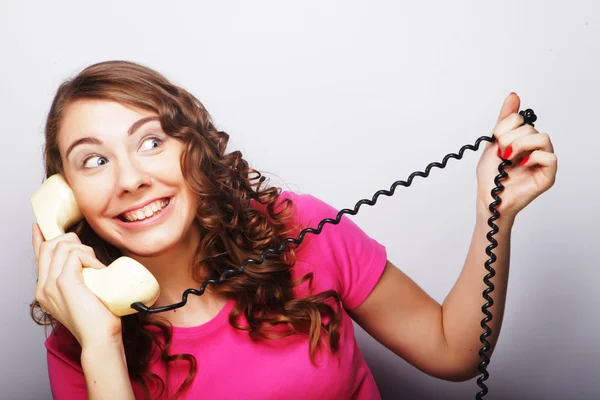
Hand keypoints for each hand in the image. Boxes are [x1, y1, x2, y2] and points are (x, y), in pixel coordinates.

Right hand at [32, 224, 121, 347]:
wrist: (99, 338)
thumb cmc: (97, 318)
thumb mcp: (83, 293)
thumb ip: (77, 277)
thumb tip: (84, 259)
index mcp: (44, 290)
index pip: (38, 257)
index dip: (39, 239)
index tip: (40, 228)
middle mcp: (43, 287)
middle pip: (51, 245)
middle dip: (74, 242)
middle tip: (91, 258)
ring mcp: (52, 284)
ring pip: (64, 247)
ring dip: (86, 251)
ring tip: (97, 269)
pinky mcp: (65, 283)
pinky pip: (76, 255)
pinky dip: (90, 258)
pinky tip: (98, 271)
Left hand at [476, 93, 557, 218]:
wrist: (489, 198)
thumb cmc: (491, 175)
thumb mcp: (492, 143)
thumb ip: (503, 120)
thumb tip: (514, 96)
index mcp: (522, 138)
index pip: (519, 118)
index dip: (504, 128)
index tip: (496, 143)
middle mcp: (535, 147)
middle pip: (530, 127)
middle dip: (509, 139)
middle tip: (502, 154)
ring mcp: (543, 161)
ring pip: (543, 137)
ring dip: (521, 146)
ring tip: (510, 159)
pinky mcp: (548, 175)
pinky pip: (550, 157)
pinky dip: (533, 158)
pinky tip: (521, 166)